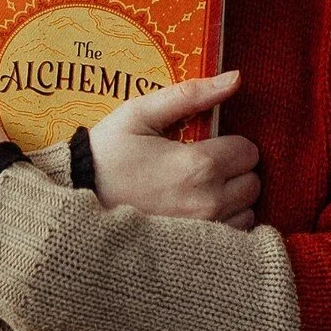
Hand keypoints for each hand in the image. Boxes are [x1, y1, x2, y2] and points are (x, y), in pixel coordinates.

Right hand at [87, 70, 261, 228]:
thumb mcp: (141, 113)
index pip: (249, 151)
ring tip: (199, 190)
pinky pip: (234, 237)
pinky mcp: (196, 253)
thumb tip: (236, 77)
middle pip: (253, 182)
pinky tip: (198, 213)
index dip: (230, 143)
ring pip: (247, 211)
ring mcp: (203, 232)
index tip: (207, 145)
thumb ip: (191, 94)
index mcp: (198, 165)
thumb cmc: (108, 154)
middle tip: (202, 166)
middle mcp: (208, 202)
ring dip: (232, 199)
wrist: (77, 201)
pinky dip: (226, 223)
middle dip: (234, 170)